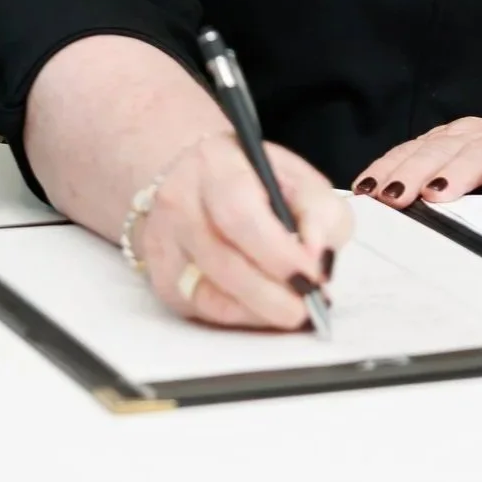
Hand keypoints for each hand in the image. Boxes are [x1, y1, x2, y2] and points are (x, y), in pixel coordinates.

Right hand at [137, 133, 352, 330]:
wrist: (193, 177)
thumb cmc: (254, 179)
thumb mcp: (297, 177)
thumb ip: (319, 212)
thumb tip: (317, 259)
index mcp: (216, 164)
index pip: (241, 214)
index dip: (278, 253)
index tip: (313, 277)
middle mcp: (179, 202)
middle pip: (223, 260)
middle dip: (271, 293)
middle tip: (307, 307)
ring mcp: (164, 242)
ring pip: (209, 293)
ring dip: (259, 310)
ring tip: (292, 311)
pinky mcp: (162, 277)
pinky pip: (201, 310)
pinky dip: (240, 317)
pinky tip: (263, 310)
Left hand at [353, 114, 481, 205]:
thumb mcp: (459, 161)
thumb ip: (427, 175)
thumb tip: (379, 203)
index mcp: (450, 138)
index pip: (413, 150)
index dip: (389, 168)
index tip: (367, 190)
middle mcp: (474, 136)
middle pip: (440, 150)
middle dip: (414, 172)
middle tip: (394, 196)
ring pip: (479, 154)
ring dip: (457, 173)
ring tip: (438, 195)